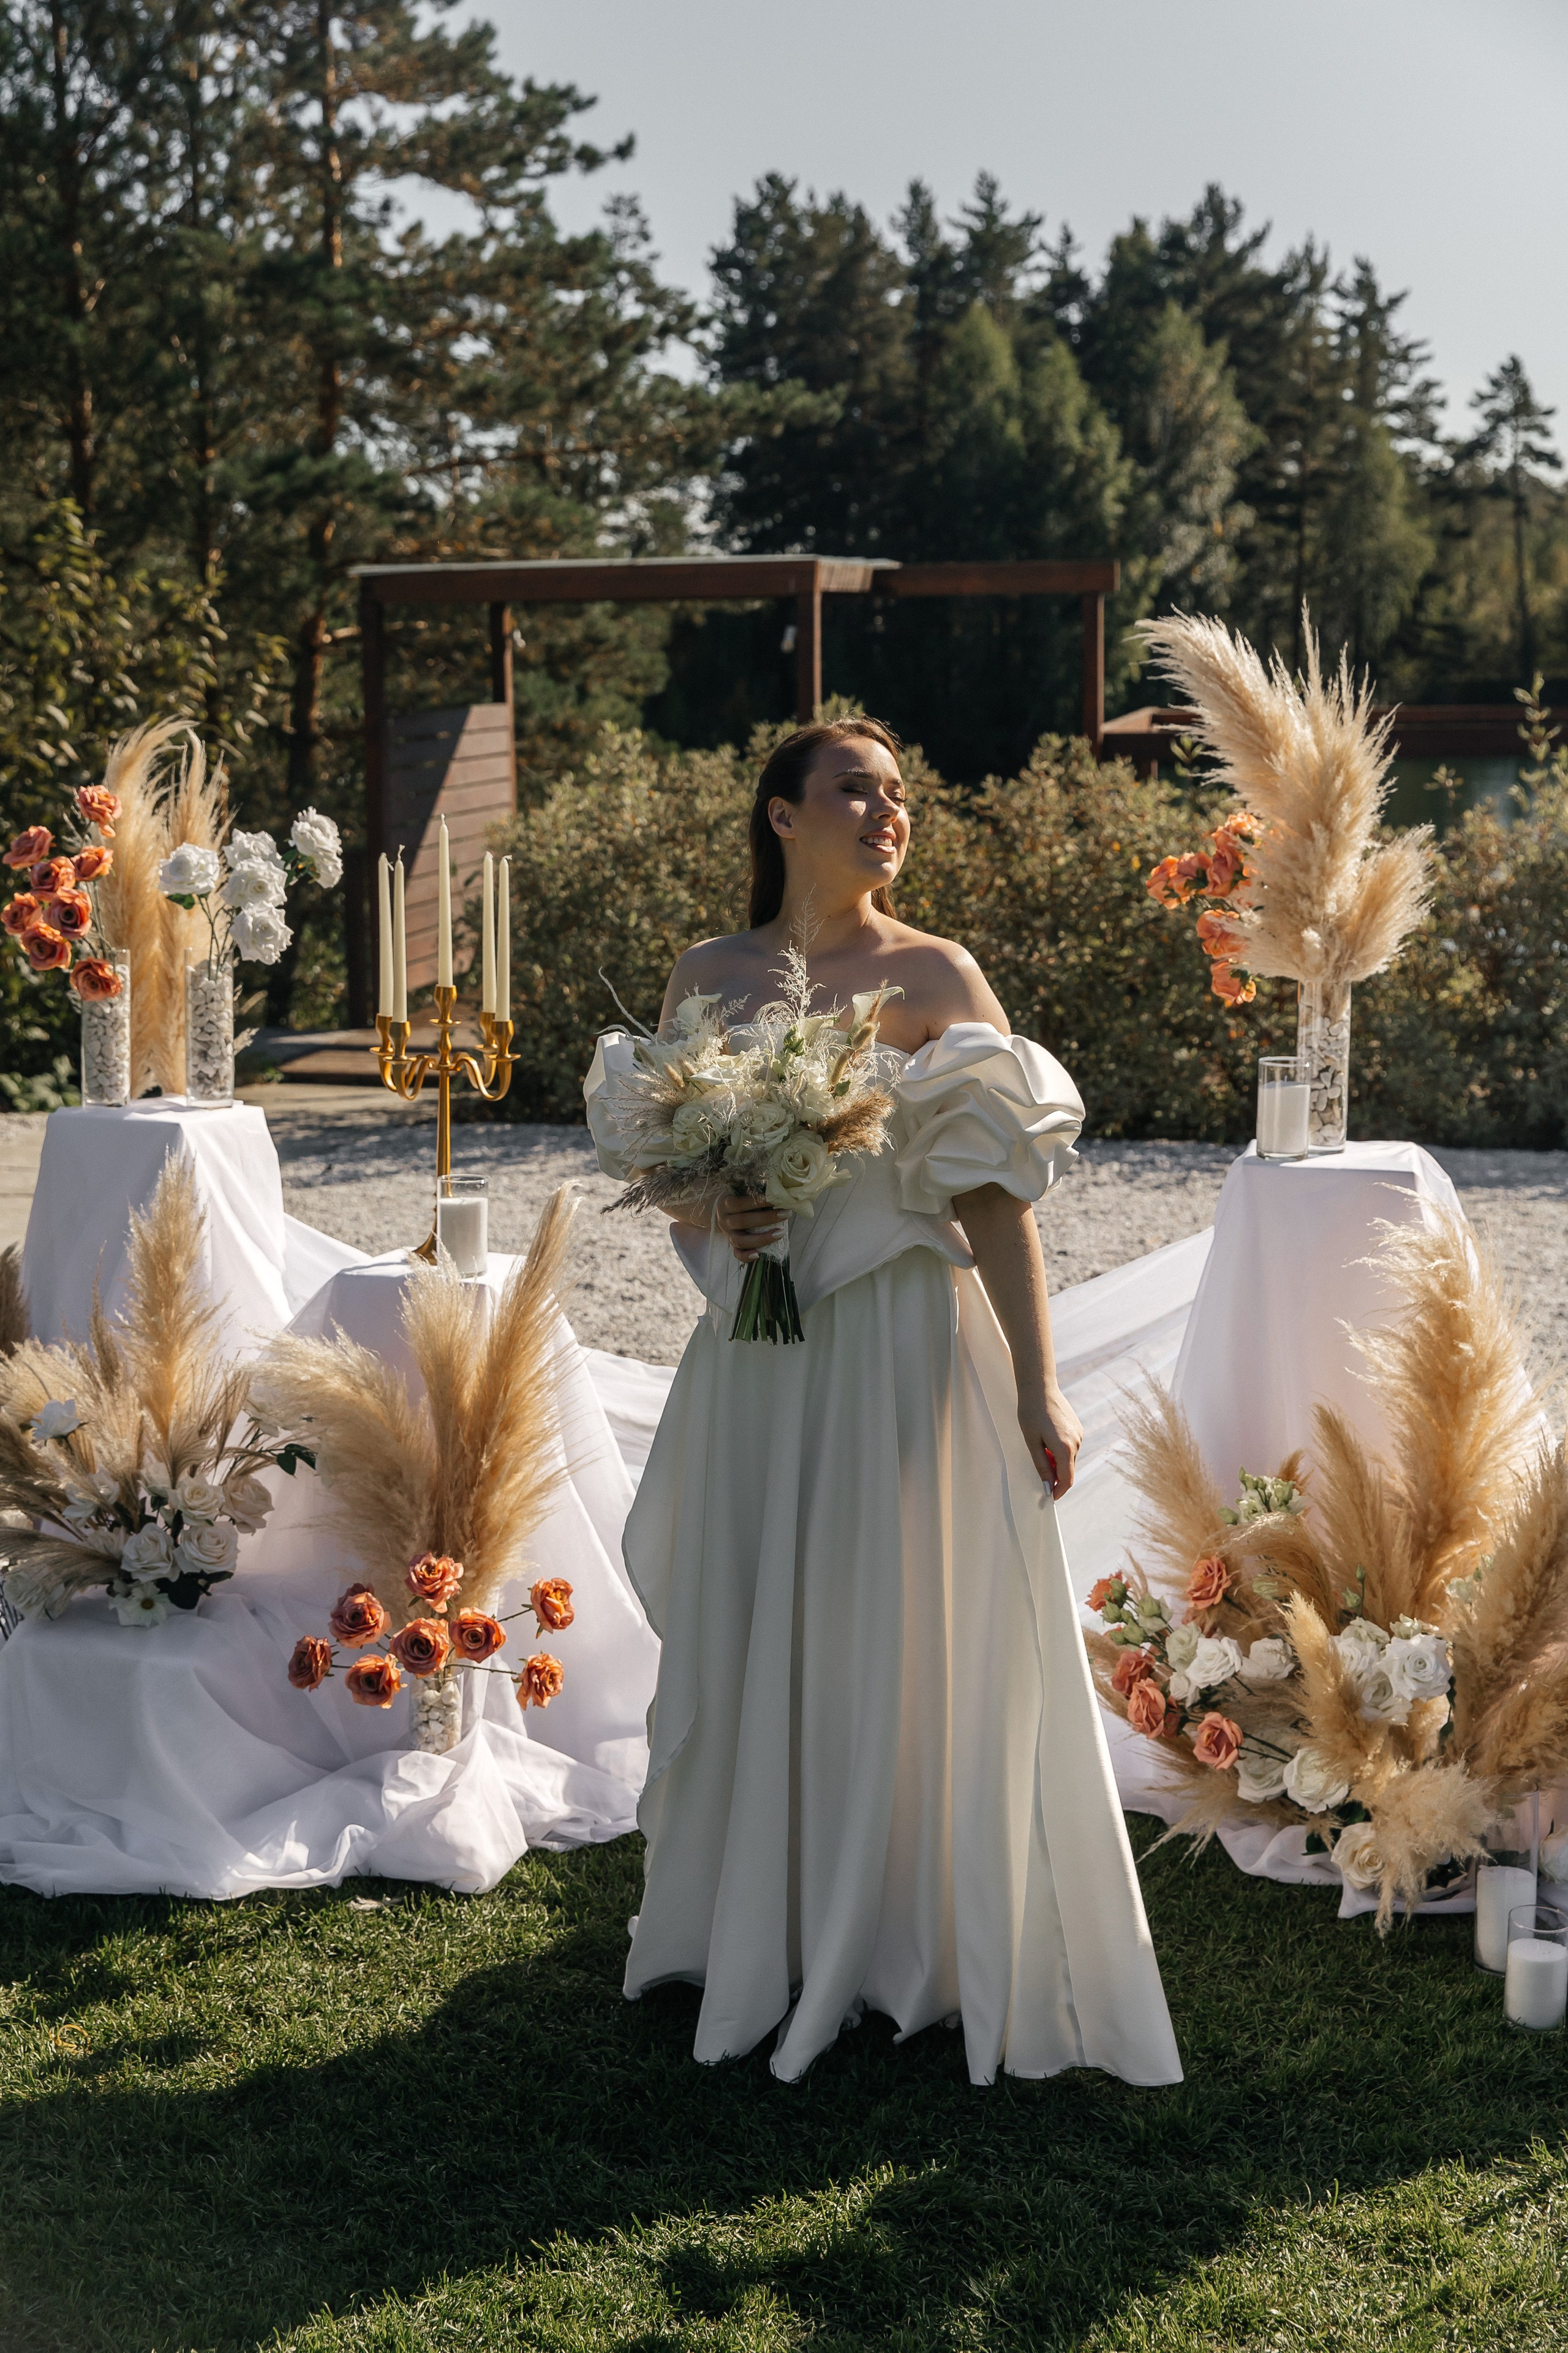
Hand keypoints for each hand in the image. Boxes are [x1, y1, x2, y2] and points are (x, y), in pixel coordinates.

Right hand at [715, 1192, 786, 1264]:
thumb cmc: (739, 1198)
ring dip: (762, 1238)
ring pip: (740, 1241)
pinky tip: (759, 1254)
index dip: (758, 1201)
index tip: (776, 1198)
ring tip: (781, 1233)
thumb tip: (778, 1189)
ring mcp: (728, 1234)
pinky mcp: (732, 1245)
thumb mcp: (742, 1191)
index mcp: (725, 1204)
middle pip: (743, 1221)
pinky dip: (747, 1256)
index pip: (740, 1203)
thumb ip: (755, 1191)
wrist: (723, 1211)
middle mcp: (724, 1220)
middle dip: (767, 1218)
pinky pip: (737, 1254)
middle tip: (786, 1213)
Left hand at [1019, 1385, 1081, 1499]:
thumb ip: (1041, 1466)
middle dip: (1056, 1476)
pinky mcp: (1078, 1428)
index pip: (1067, 1479)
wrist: (1040, 1387)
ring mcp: (1079, 1435)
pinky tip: (1047, 1440)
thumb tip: (1048, 1485)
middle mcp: (1077, 1443)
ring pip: (1070, 1458)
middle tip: (1040, 1472)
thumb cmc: (1031, 1413)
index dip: (1059, 1491)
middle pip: (1068, 1470)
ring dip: (1057, 1462)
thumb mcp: (1031, 1442)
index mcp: (1065, 1448)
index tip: (1050, 1498)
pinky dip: (1061, 1451)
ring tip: (1040, 1449)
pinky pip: (1071, 1447)